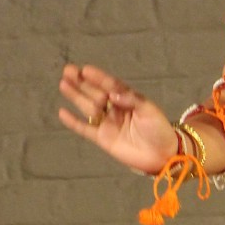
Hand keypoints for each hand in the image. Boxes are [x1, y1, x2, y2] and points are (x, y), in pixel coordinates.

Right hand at [58, 63, 177, 173]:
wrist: (162, 155)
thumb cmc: (159, 130)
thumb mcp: (149, 111)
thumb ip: (131, 100)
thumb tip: (112, 93)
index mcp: (127, 99)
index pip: (110, 85)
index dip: (98, 77)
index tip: (86, 69)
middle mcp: (115, 109)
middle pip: (95, 92)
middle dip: (82, 82)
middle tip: (68, 70)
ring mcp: (107, 123)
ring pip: (88, 107)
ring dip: (76, 96)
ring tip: (64, 84)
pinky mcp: (102, 138)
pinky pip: (85, 128)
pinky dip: (74, 121)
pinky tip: (63, 112)